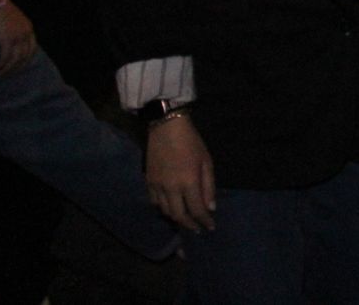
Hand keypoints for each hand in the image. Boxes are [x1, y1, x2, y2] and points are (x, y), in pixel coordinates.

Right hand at [0, 0, 36, 74]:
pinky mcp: (7, 39)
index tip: (19, 65)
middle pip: (26, 55)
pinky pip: (6, 56)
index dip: (26, 58)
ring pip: (17, 59)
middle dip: (18, 66)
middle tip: (10, 74)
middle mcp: (26, 32)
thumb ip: (13, 27)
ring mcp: (17, 36)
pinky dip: (2, 64)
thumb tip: (8, 37)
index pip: (32, 47)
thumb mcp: (11, 18)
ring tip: (1, 74)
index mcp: (28, 27)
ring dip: (9, 68)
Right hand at [146, 116, 216, 232]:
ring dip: (176, 218)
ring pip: (165, 211)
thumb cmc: (192, 143)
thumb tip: (210, 207)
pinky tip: (171, 207)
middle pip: (178, 215)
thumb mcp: (206, 162)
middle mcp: (171, 188)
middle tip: (197, 229)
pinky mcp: (148, 182)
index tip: (211, 227)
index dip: (204, 221)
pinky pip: (155, 202)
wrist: (166, 129)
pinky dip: (164, 208)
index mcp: (188, 182)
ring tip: (186, 220)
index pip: (197, 209)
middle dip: (189, 225)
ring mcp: (157, 186)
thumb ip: (209, 186)